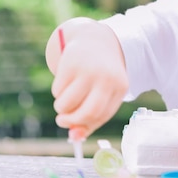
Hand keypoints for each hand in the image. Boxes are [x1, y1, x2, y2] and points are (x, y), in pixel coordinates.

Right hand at [45, 18, 128, 137]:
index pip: (102, 116)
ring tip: (63, 100)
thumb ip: (91, 118)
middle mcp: (106, 78)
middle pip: (88, 112)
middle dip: (71, 121)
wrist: (95, 39)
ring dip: (61, 108)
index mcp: (120, 86)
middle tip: (62, 121)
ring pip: (68, 103)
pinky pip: (58, 90)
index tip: (74, 129)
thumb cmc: (100, 75)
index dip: (86, 125)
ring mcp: (88, 70)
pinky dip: (57, 93)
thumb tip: (74, 137)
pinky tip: (64, 83)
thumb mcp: (102, 93)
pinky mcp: (71, 63)